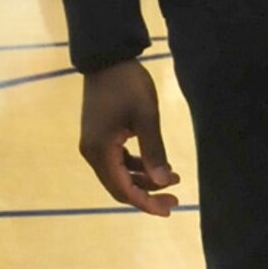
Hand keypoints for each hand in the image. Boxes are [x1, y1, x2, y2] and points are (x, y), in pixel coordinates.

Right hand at [79, 60, 179, 216]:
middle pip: (119, 186)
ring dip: (144, 180)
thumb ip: (154, 151)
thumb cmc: (128, 84)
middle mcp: (92, 153)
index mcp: (100, 151)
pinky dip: (136, 166)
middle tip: (175, 197)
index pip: (123, 189)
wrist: (107, 58)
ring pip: (119, 174)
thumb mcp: (146, 117)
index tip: (169, 209)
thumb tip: (163, 182)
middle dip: (147, 195)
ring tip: (173, 179)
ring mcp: (94, 145)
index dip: (146, 203)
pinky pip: (117, 161)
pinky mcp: (100, 136)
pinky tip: (155, 165)